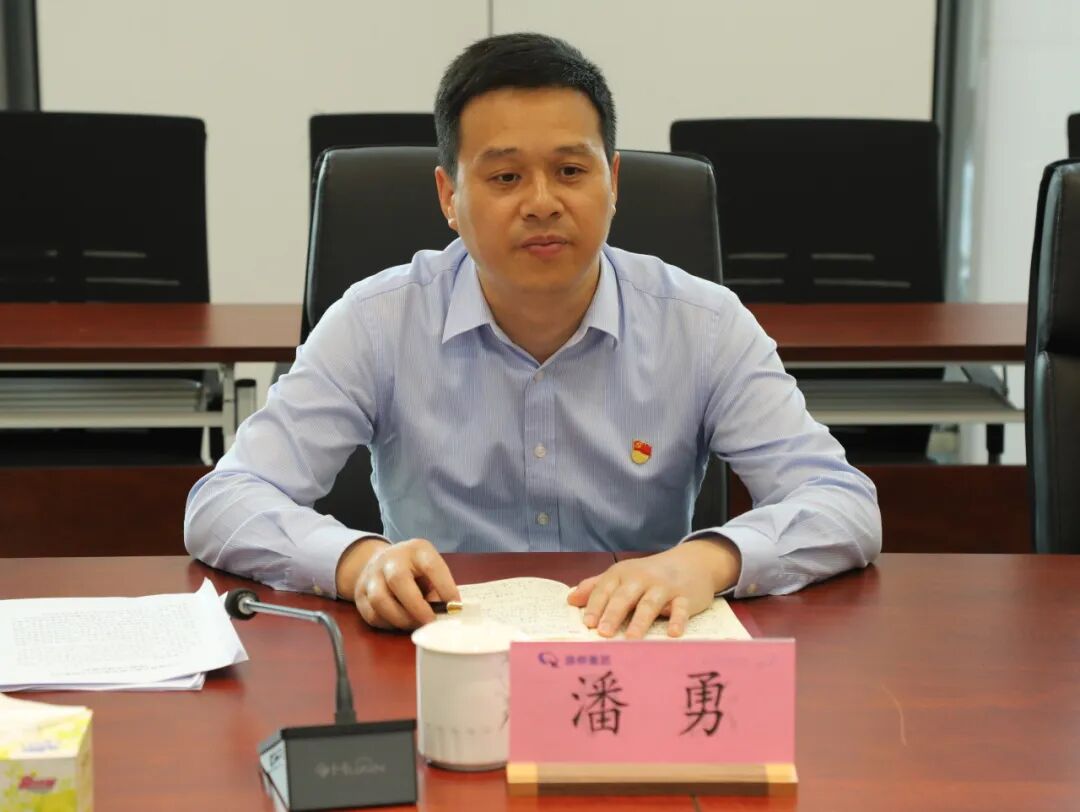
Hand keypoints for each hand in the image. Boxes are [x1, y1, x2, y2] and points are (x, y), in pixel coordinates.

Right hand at [338, 538, 459, 630]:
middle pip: (398, 580)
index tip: (454, 606)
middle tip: (430, 621)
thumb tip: (443, 613)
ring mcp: (372, 575)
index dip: (445, 587)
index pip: (431, 565)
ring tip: (415, 624)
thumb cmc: (414, 570)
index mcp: (416, 550)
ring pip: (380, 600)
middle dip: (416, 607)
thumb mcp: (429, 570)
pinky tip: (400, 622)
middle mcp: (391, 559)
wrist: (378, 561)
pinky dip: (389, 623)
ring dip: (401, 618)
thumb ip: (437, 588)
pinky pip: (372, 614)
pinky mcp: (360, 593)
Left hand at [567, 538, 740, 638]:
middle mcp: (641, 578)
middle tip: (603, 633)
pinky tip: (673, 634)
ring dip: (640, 620)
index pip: (605, 589)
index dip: (595, 606)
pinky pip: (681, 608)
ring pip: (650, 603)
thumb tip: (570, 599)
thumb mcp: (622, 575)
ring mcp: (664, 587)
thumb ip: (596, 586)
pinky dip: (678, 620)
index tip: (587, 624)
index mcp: (622, 574)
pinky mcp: (685, 597)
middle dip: (613, 614)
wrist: (691, 562)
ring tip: (632, 638)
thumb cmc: (649, 574)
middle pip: (625, 596)